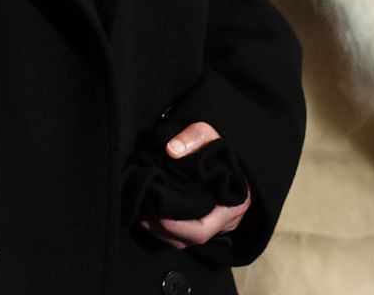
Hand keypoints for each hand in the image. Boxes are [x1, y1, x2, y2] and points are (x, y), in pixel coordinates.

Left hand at [140, 122, 250, 248]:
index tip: (155, 212)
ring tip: (142, 214)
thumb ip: (194, 137)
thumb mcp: (210, 134)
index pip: (202, 230)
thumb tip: (171, 150)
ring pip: (186, 239)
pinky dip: (167, 227)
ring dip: (163, 231)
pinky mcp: (205, 218)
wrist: (227, 148)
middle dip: (163, 230)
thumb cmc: (221, 145)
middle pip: (190, 238)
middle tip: (141, 213)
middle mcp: (226, 220)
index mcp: (232, 205)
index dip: (176, 227)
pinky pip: (185, 232)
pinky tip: (152, 212)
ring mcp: (217, 222)